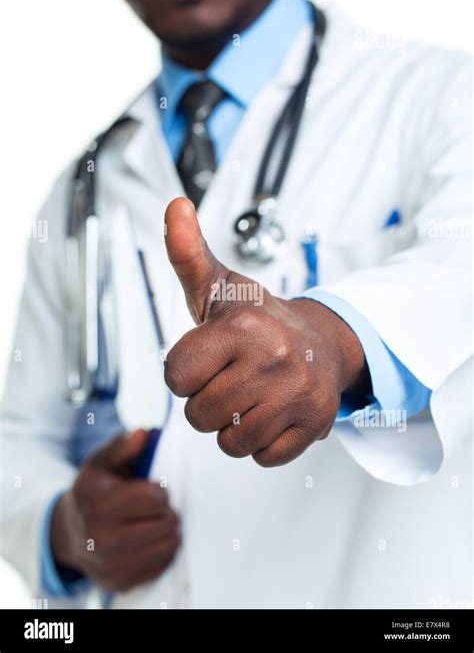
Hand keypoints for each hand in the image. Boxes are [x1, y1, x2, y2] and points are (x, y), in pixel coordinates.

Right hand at [51, 430, 179, 592]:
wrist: (69, 534)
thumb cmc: (92, 492)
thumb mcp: (101, 463)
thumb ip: (123, 446)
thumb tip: (144, 433)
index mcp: (99, 505)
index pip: (155, 498)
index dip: (159, 490)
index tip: (150, 488)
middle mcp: (103, 539)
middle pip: (167, 523)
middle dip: (165, 510)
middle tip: (152, 507)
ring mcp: (112, 565)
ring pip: (170, 545)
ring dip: (166, 530)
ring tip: (150, 521)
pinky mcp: (122, 583)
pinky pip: (163, 564)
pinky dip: (161, 550)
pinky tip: (146, 539)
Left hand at [164, 197, 369, 466]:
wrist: (320, 340)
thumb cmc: (256, 320)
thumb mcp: (217, 285)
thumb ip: (186, 252)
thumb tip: (174, 205)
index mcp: (241, 326)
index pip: (174, 378)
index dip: (184, 372)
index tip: (206, 358)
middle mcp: (273, 359)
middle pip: (198, 416)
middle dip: (207, 401)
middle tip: (231, 378)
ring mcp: (299, 394)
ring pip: (229, 442)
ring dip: (232, 425)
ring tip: (251, 396)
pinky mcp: (316, 424)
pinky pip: (263, 457)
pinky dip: (263, 442)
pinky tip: (273, 413)